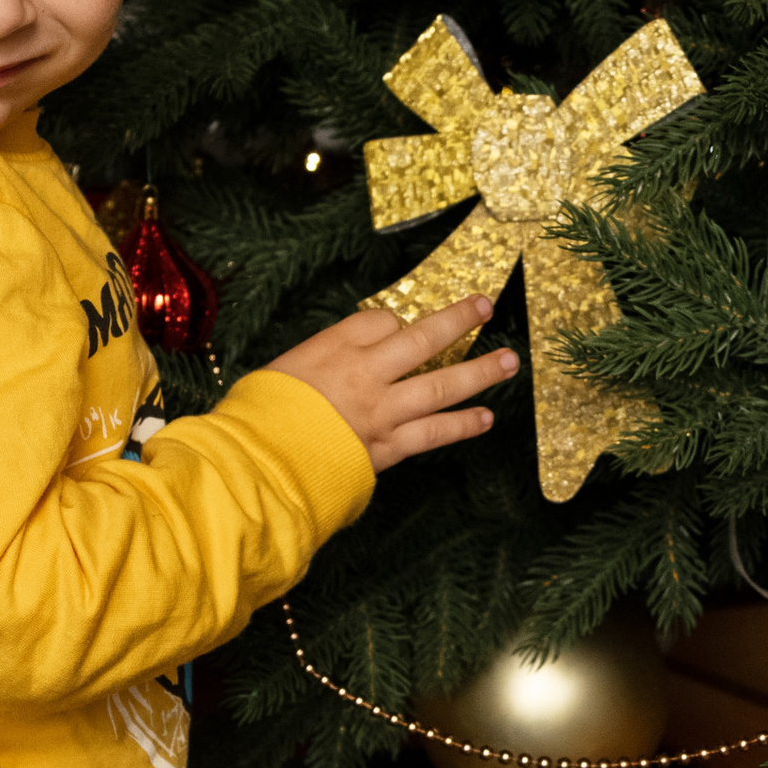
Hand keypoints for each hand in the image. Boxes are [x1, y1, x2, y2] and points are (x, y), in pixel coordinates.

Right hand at [269, 294, 517, 473]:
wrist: (258, 461)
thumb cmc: (259, 416)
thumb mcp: (281, 370)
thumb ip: (318, 361)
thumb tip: (339, 363)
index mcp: (334, 346)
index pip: (381, 320)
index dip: (394, 323)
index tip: (399, 329)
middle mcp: (366, 371)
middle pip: (423, 338)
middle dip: (458, 320)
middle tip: (485, 306)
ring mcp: (382, 410)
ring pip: (442, 384)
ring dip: (480, 372)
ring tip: (509, 361)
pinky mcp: (388, 446)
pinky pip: (435, 433)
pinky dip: (463, 425)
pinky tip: (486, 417)